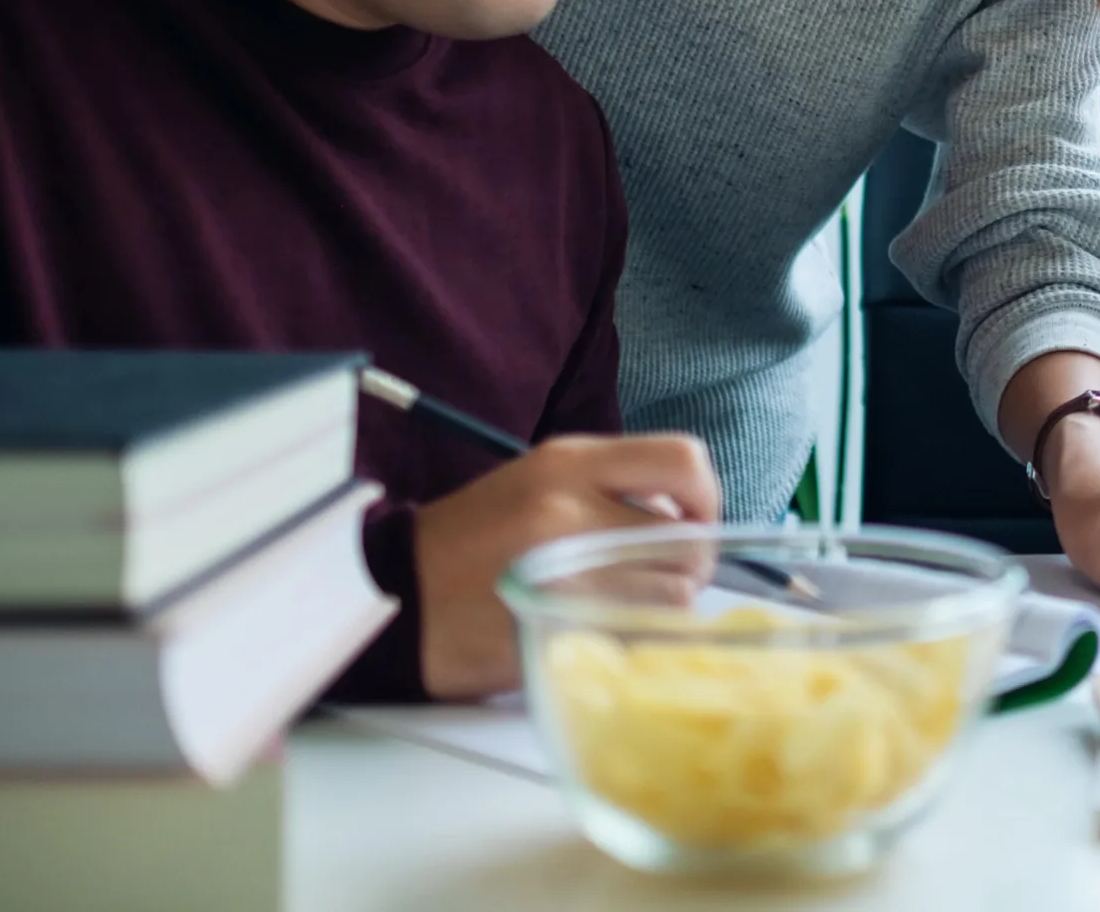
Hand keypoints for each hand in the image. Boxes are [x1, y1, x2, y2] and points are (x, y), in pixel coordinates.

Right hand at [411, 433, 719, 698]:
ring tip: (624, 607)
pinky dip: (633, 640)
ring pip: (675, 596)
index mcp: (570, 462)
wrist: (394, 596)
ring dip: (663, 608)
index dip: (705, 497)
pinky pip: (634, 637)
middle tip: (658, 580)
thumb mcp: (540, 482)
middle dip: (688, 567)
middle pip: (689, 540)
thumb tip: (684, 518)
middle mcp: (569, 509)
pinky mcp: (551, 631)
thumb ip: (612, 488)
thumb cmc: (473, 540)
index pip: (683, 459)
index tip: (693, 523)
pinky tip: (601, 633)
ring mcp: (560, 572)